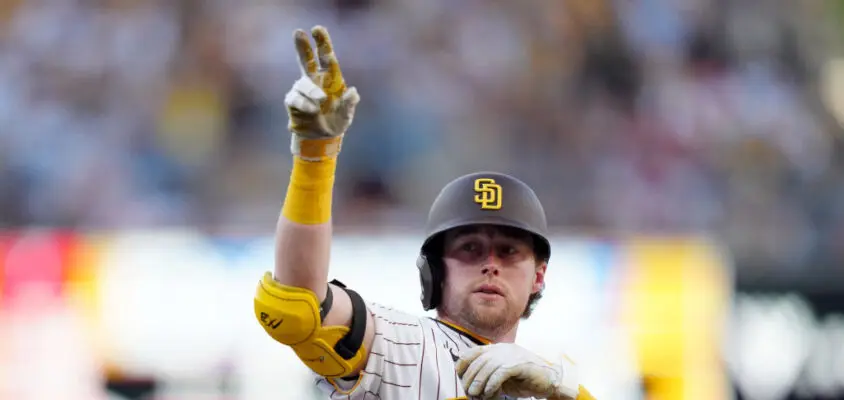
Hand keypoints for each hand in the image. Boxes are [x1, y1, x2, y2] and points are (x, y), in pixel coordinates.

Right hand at [284, 26, 359, 159]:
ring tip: (320, 103)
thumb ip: (349, 104)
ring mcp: (302, 89)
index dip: (322, 42)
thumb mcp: (346, 115)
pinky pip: (296, 98)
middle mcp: (314, 80)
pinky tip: (313, 110)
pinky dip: (304, 103)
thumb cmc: (336, 122)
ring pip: (303, 84)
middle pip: (305, 59)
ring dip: (312, 92)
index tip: (317, 29)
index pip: (326, 57)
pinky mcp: (293, 101)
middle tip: (298, 32)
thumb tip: (353, 92)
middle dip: (302, 46)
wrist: (321, 139)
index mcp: (330, 79)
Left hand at [456, 343, 579, 399]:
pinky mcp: (521, 364)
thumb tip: (469, 383)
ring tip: (476, 394)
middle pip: (480, 360)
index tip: (459, 375)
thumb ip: (488, 374)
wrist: (549, 381)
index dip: (463, 363)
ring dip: (479, 382)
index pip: (474, 351)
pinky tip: (489, 393)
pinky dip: (492, 384)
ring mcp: (513, 355)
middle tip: (468, 391)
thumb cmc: (524, 380)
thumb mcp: (502, 376)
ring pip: (488, 367)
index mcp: (498, 349)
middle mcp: (504, 349)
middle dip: (470, 377)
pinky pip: (501, 373)